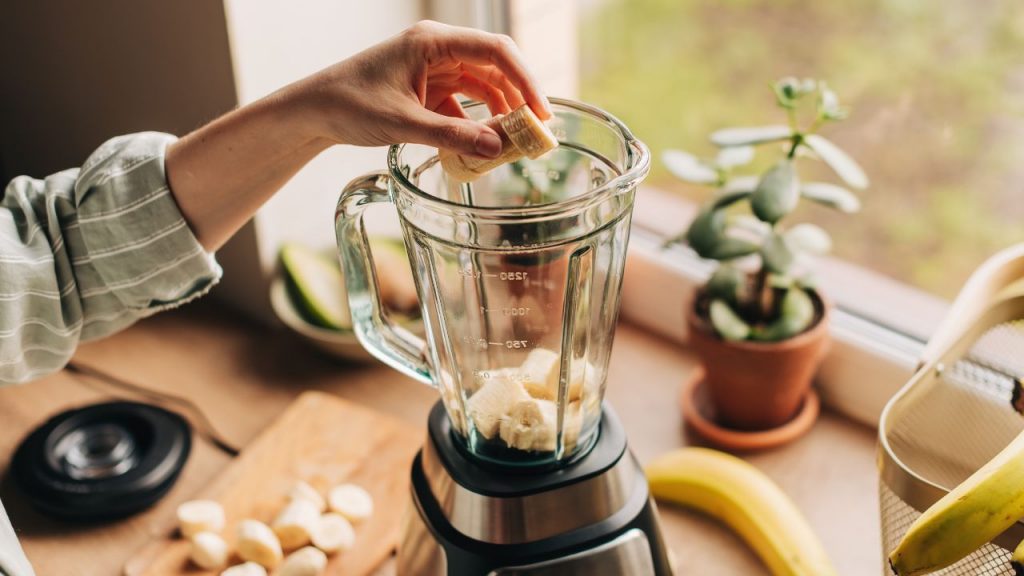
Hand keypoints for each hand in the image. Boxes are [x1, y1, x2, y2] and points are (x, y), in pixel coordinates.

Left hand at [290, 20, 551, 157]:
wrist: (313, 110)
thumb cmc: (349, 104)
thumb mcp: (403, 124)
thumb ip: (451, 135)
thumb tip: (496, 146)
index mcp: (432, 42)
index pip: (495, 50)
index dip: (525, 79)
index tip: (541, 111)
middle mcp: (438, 48)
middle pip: (495, 65)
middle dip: (519, 96)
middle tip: (539, 130)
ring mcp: (434, 67)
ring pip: (483, 84)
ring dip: (501, 110)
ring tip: (518, 140)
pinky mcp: (428, 86)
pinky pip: (465, 100)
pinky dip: (478, 121)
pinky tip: (485, 144)